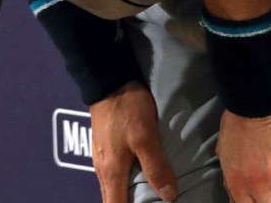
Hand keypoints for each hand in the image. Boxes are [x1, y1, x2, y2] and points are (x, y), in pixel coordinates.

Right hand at [89, 81, 178, 201]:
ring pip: (111, 187)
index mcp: (111, 171)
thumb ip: (156, 166)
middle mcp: (102, 168)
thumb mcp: (145, 136)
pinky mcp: (104, 147)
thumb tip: (169, 196)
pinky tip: (137, 179)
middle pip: (111, 199)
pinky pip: (112, 175)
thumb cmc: (126, 108)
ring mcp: (101, 157)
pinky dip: (122, 184)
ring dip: (124, 197)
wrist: (108, 80)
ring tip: (145, 200)